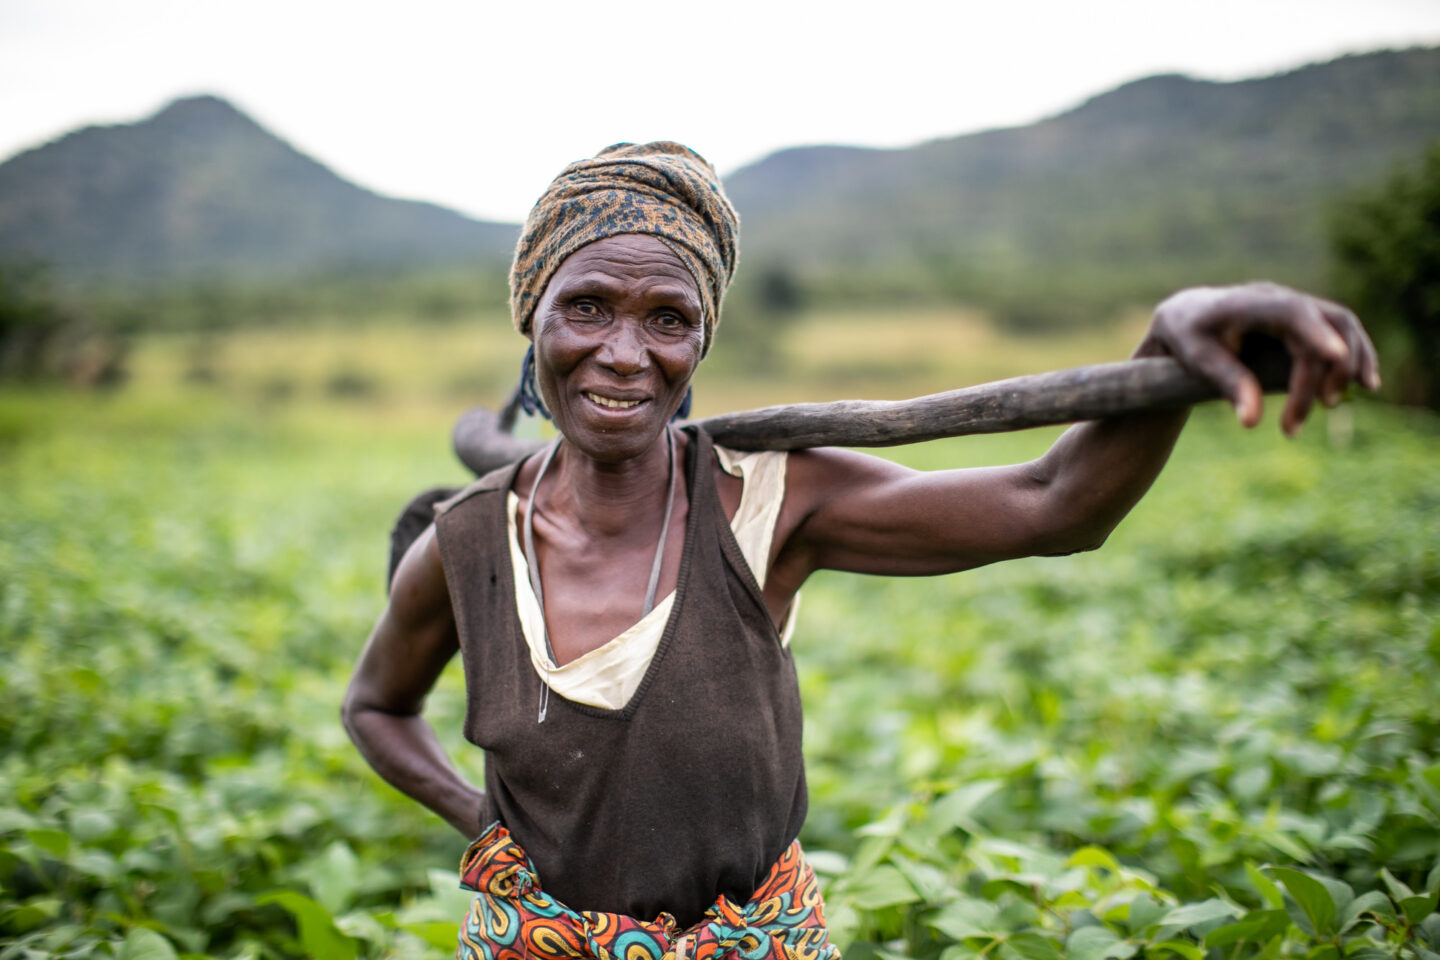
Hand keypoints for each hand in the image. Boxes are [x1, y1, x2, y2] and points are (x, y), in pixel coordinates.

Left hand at [1141, 282, 1379, 434]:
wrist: (1188, 314)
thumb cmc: (1188, 335)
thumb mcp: (1197, 359)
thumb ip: (1227, 383)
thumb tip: (1251, 422)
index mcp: (1251, 302)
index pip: (1293, 312)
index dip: (1317, 333)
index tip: (1336, 357)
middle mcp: (1282, 298)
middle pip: (1326, 325)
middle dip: (1328, 369)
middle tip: (1317, 409)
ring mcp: (1297, 306)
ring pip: (1342, 326)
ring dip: (1351, 364)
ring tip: (1336, 404)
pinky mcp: (1307, 320)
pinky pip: (1342, 332)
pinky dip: (1356, 356)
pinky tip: (1364, 385)